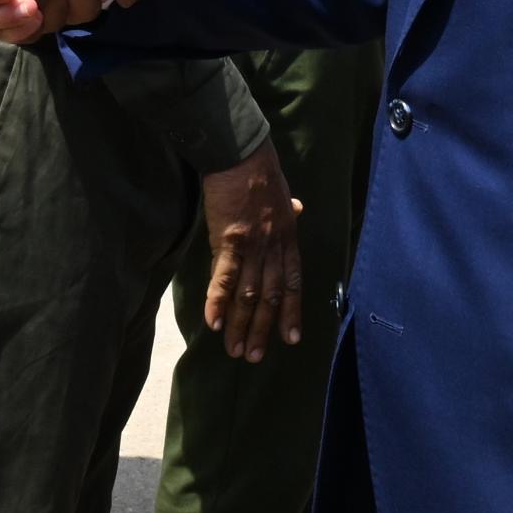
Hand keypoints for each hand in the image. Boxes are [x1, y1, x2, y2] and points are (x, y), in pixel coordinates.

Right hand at [198, 144, 302, 362]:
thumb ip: (290, 209)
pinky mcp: (230, 241)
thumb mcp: (284, 192)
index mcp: (288, 239)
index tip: (290, 340)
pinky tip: (213, 323)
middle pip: (270, 297)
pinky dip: (218, 302)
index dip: (290, 313)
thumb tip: (300, 208)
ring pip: (249, 295)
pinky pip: (225, 278)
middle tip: (253, 357)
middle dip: (262, 330)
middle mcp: (274, 248)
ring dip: (241, 325)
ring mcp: (254, 247)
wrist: (240, 154)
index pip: (292, 284)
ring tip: (234, 350)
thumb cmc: (259, 171)